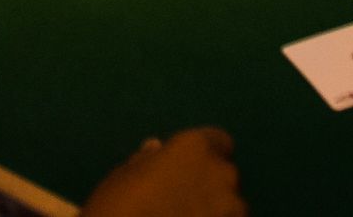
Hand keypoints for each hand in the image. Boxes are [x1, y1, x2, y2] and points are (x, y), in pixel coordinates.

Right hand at [82, 128, 245, 216]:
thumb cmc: (119, 208)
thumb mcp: (123, 178)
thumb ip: (149, 162)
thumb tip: (156, 150)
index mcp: (195, 147)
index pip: (218, 141)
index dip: (203, 156)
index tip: (186, 170)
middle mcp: (222, 173)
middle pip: (225, 175)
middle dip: (210, 185)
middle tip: (181, 201)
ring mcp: (233, 209)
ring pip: (231, 207)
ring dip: (215, 211)